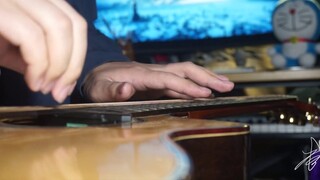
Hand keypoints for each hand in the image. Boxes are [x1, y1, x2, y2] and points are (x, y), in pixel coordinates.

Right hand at [0, 0, 86, 102]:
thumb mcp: (9, 48)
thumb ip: (36, 55)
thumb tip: (60, 77)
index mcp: (34, 0)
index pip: (74, 22)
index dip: (78, 55)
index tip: (66, 84)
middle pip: (72, 23)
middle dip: (72, 64)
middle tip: (59, 91)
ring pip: (59, 27)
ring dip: (59, 66)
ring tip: (44, 87)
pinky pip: (31, 36)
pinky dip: (40, 64)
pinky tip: (32, 81)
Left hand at [83, 61, 233, 101]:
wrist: (98, 75)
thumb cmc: (98, 84)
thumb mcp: (98, 90)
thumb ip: (111, 90)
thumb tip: (127, 89)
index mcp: (140, 75)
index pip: (168, 79)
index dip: (186, 86)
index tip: (204, 94)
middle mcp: (152, 72)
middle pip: (183, 70)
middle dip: (206, 78)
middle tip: (227, 86)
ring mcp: (157, 76)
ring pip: (185, 73)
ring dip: (206, 79)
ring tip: (226, 86)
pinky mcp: (158, 82)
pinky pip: (180, 81)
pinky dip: (196, 85)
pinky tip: (206, 91)